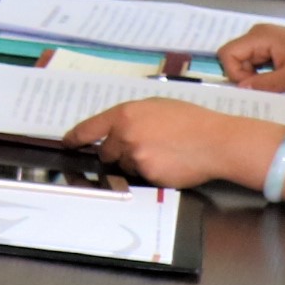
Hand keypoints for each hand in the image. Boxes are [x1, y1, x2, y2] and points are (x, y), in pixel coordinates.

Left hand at [66, 98, 273, 189]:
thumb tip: (116, 129)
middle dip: (118, 152)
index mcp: (125, 114)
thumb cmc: (191, 120)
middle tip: (142, 147)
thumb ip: (132, 117)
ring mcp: (135, 157)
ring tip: (164, 153)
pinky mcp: (147, 175)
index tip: (68, 143)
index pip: (89, 128)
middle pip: (106, 152)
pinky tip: (169, 164)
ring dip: (137, 163)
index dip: (75, 138)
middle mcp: (124, 135)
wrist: (215, 141)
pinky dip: (152, 173)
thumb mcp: (157, 106)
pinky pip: (141, 177)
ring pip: (125, 166)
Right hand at [213, 22, 284, 91]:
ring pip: (246, 63)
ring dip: (256, 78)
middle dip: (245, 78)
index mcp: (259, 37)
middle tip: (265, 90)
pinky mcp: (272, 47)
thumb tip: (240, 90)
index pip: (227, 54)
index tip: (254, 88)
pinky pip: (257, 63)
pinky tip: (279, 82)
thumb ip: (264, 84)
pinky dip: (264, 75)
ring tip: (275, 88)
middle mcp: (257, 35)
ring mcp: (264, 40)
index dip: (234, 73)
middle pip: (235, 58)